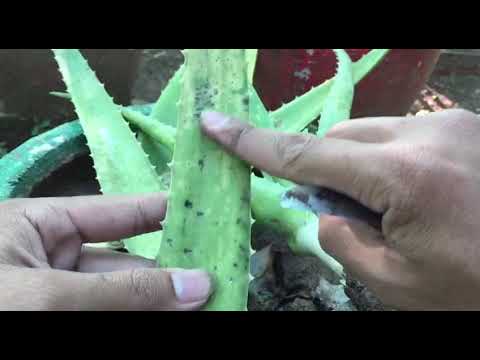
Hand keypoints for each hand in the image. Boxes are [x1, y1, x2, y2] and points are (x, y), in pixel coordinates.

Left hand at [0, 194, 211, 309]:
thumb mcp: (46, 294)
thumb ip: (124, 292)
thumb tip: (198, 285)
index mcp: (44, 226)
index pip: (120, 212)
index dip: (163, 209)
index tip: (206, 211)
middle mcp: (57, 260)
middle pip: (130, 265)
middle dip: (173, 277)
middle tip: (220, 284)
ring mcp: (60, 298)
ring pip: (125, 300)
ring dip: (164, 305)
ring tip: (210, 306)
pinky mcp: (63, 318)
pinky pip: (112, 316)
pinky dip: (143, 316)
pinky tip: (171, 315)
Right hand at [201, 109, 479, 309]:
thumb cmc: (474, 289)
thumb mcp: (394, 282)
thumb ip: (341, 239)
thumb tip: (319, 207)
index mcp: (404, 177)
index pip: (306, 155)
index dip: (253, 143)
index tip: (215, 124)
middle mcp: (427, 134)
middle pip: (339, 137)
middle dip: (325, 169)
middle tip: (341, 211)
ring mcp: (452, 124)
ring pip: (370, 133)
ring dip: (358, 165)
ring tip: (389, 208)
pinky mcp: (465, 127)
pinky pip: (402, 135)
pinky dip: (388, 161)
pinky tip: (416, 194)